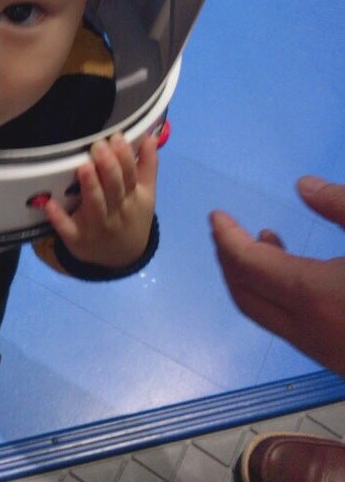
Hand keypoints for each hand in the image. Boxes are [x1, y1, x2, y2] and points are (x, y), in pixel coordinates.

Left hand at [45, 134, 157, 266]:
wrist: (121, 258)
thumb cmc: (131, 216)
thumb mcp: (146, 194)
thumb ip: (148, 165)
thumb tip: (151, 136)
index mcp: (133, 198)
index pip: (131, 175)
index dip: (125, 157)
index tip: (116, 137)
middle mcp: (116, 211)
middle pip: (115, 188)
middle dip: (108, 167)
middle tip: (98, 146)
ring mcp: (96, 226)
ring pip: (95, 205)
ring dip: (90, 187)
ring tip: (84, 167)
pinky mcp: (76, 238)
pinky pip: (67, 229)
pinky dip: (58, 218)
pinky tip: (49, 204)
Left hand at [210, 176, 344, 376]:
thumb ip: (343, 205)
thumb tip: (304, 186)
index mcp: (315, 296)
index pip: (247, 265)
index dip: (226, 237)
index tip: (217, 215)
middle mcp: (312, 332)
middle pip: (245, 295)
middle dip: (229, 259)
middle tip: (227, 228)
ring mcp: (328, 355)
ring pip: (267, 316)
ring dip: (254, 278)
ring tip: (264, 240)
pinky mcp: (344, 364)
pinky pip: (293, 328)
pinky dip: (280, 297)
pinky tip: (299, 273)